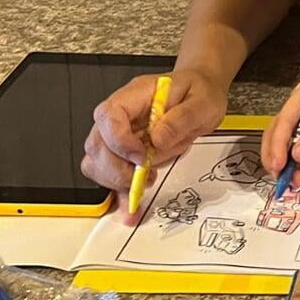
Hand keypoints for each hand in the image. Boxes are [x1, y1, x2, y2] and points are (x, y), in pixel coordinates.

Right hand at [82, 67, 227, 210]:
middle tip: (143, 176)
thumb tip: (158, 139)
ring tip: (144, 183)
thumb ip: (182, 118)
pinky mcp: (126, 152)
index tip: (141, 156)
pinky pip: (112, 175)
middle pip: (97, 143)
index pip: (109, 115)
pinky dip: (120, 193)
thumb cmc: (199, 92)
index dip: (119, 141)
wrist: (201, 95)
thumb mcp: (203, 101)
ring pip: (96, 162)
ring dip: (116, 181)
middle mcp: (122, 114)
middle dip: (116, 168)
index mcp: (136, 95)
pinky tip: (132, 206)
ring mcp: (120, 133)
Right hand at [261, 81, 299, 189]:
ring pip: (288, 150)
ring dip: (289, 167)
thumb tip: (297, 154)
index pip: (284, 120)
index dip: (278, 143)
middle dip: (278, 157)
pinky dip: (299, 169)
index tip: (279, 163)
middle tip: (280, 177)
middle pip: (279, 135)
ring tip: (295, 182)